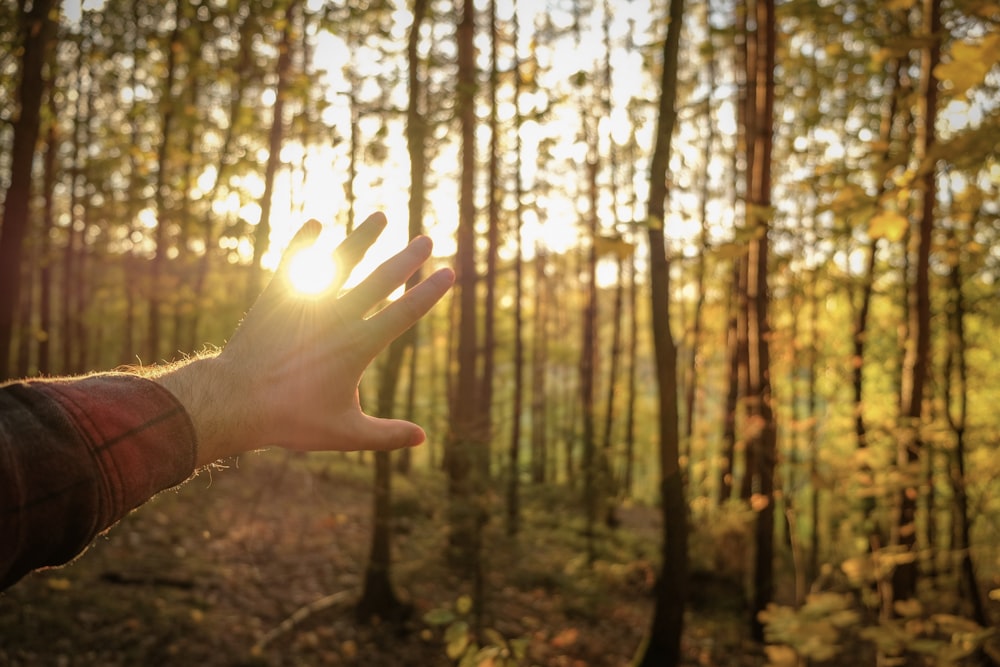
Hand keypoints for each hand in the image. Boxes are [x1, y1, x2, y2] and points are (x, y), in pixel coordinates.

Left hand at [157, 212, 454, 465]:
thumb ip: (386, 434)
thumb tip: (421, 438)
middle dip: (407, 259)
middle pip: (380, 281)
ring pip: (340, 263)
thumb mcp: (345, 433)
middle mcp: (337, 318)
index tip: (448, 272)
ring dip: (362, 238)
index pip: (404, 313)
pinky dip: (304, 243)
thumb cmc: (290, 420)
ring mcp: (305, 304)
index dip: (429, 292)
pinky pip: (294, 264)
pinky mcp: (276, 299)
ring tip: (380, 216)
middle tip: (427, 239)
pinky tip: (315, 223)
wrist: (235, 401)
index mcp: (358, 346)